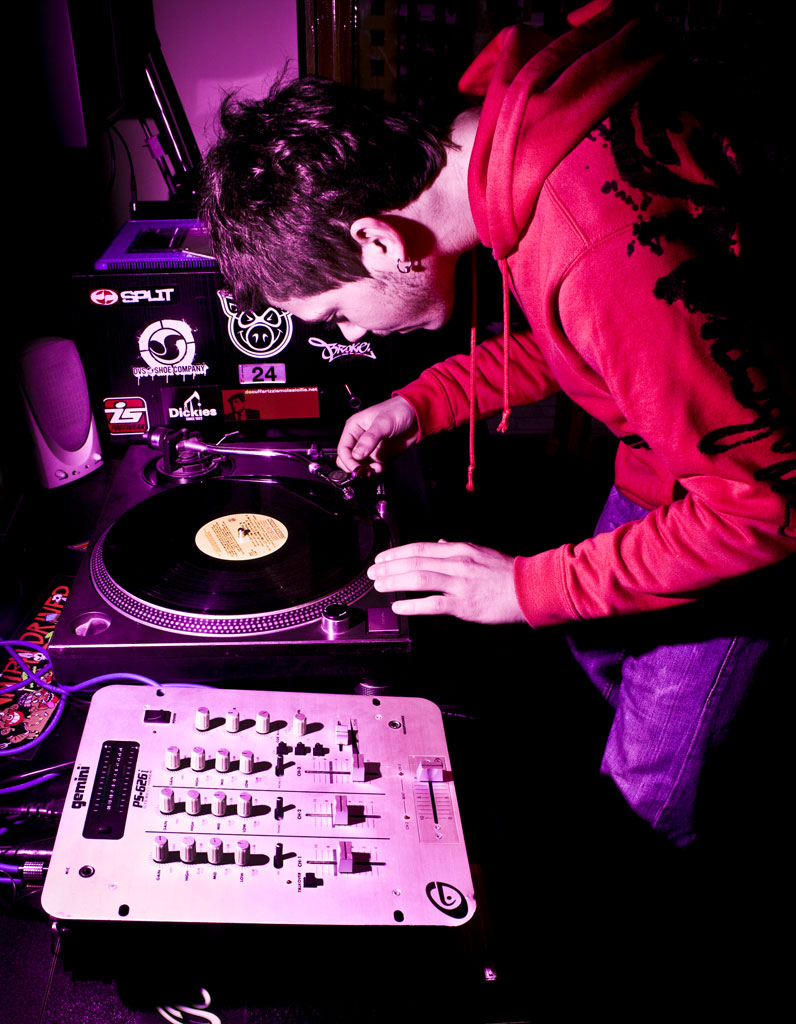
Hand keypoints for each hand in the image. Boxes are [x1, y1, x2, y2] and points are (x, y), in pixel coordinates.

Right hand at [337, 396, 418, 473]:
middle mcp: (359, 438)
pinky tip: (382, 467)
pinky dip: (375, 470)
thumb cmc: (398, 411)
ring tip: (377, 468)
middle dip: (356, 468)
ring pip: (360, 465)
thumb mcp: (382, 424)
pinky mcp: (379, 454)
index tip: (357, 469)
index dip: (348, 461)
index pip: (343, 449)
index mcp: (354, 428)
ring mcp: (369, 447)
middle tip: (366, 471)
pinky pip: (371, 467)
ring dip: (366, 470)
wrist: (416, 415)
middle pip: (348, 459)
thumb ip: (369, 440)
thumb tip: (357, 455)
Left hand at [367, 540, 524, 623]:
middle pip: (414, 562)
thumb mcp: (481, 551)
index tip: (381, 558)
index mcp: (460, 549)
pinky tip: (399, 606)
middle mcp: (457, 563)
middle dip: (389, 567)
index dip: (396, 553)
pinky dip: (412, 605)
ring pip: (419, 579)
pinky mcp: (464, 604)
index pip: (420, 548)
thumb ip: (456, 548)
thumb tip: (440, 542)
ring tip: (379, 586)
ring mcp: (459, 584)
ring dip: (394, 582)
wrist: (531, 587)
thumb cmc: (507, 572)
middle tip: (373, 572)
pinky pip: (432, 604)